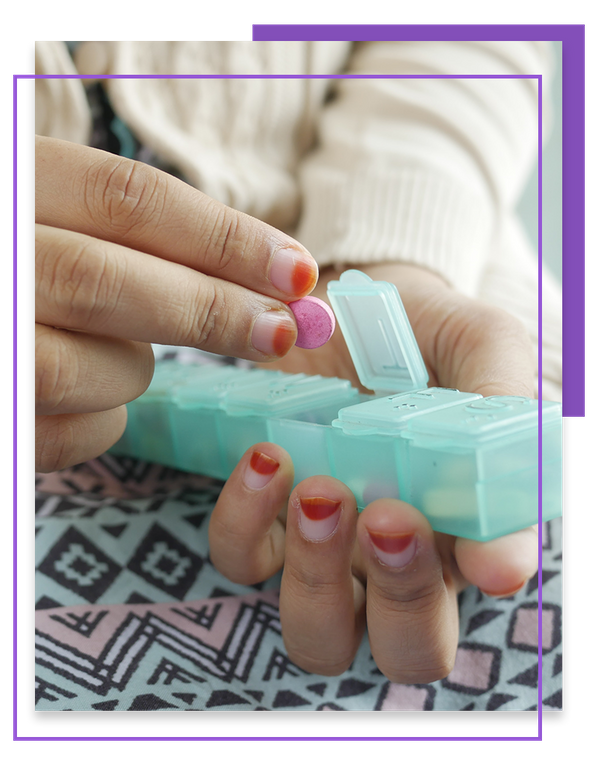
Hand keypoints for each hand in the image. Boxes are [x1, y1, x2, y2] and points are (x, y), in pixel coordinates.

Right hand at [35, 136, 317, 471]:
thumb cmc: (29, 264)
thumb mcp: (62, 219)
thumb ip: (147, 238)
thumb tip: (282, 281)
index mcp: (11, 187)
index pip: (127, 199)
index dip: (224, 238)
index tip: (297, 272)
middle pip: (110, 282)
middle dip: (212, 311)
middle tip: (282, 330)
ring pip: (94, 368)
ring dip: (135, 369)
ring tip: (120, 351)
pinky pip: (78, 434)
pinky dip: (106, 423)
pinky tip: (89, 397)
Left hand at [214, 262, 538, 680]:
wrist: (351, 301)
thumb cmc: (428, 333)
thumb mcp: (481, 351)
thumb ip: (503, 419)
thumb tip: (509, 560)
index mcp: (458, 533)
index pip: (472, 599)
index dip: (473, 590)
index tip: (480, 555)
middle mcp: (394, 560)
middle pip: (402, 649)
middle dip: (400, 601)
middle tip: (389, 517)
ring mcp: (324, 547)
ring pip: (317, 631)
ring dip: (317, 574)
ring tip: (321, 489)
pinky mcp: (264, 517)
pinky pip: (241, 559)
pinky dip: (244, 522)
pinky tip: (265, 457)